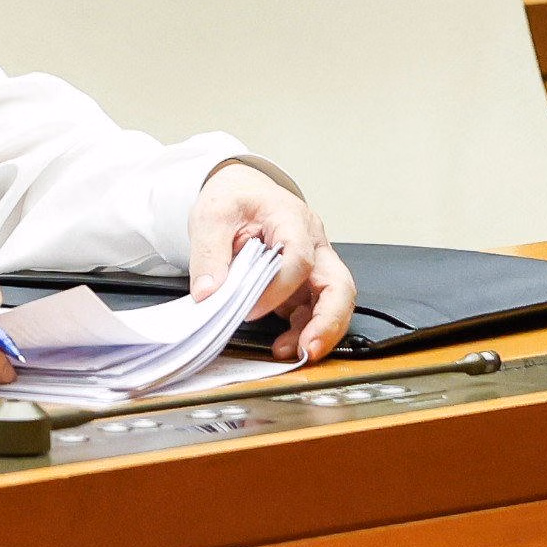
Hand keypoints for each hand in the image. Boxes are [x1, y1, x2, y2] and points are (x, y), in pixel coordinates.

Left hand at [188, 163, 352, 362]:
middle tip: (309, 347)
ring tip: (294, 353)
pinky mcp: (305, 284)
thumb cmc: (233, 200)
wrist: (240, 193)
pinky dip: (303, 331)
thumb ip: (209, 254)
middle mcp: (313, 242)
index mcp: (290, 218)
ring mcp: (313, 265)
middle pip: (338, 283)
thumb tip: (208, 293)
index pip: (300, 257)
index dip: (280, 287)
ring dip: (319, 330)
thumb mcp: (211, 218)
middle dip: (329, 319)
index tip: (252, 309)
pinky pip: (314, 310)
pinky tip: (285, 345)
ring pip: (334, 301)